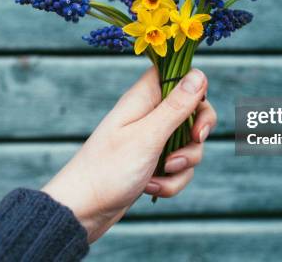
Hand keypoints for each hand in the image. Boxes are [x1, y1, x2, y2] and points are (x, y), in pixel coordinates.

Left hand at [42, 67, 215, 242]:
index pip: (177, 75)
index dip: (194, 87)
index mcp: (144, 99)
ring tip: (159, 174)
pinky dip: (171, 181)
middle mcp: (149, 115)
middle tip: (194, 140)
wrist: (83, 210)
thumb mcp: (147, 136)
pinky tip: (150, 187)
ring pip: (189, 144)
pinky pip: (178, 168)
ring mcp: (152, 140)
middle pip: (192, 111)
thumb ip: (176, 107)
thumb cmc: (108, 169)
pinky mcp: (153, 163)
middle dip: (197, 132)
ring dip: (182, 164)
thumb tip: (198, 73)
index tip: (197, 108)